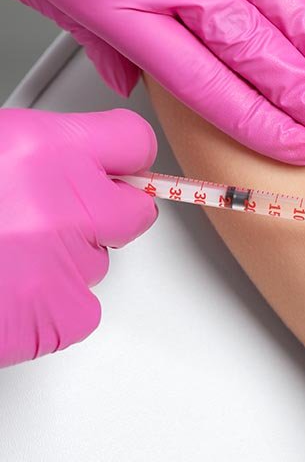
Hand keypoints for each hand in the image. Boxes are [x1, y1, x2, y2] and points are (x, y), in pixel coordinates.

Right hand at [0, 108, 158, 367]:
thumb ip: (39, 154)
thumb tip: (75, 166)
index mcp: (47, 148)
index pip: (133, 142)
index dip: (121, 157)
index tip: (114, 168)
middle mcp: (69, 205)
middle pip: (135, 211)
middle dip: (106, 215)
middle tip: (59, 219)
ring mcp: (68, 265)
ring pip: (99, 262)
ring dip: (66, 261)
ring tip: (6, 259)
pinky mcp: (59, 319)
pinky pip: (81, 310)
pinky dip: (52, 307)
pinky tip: (9, 295)